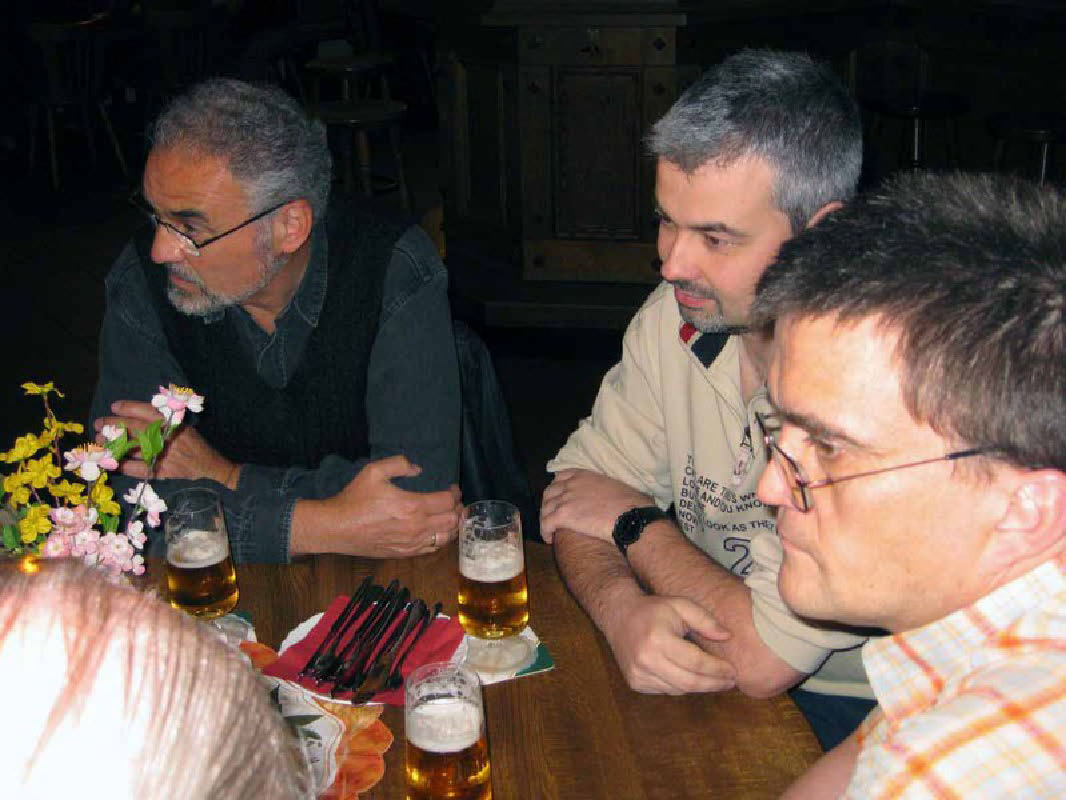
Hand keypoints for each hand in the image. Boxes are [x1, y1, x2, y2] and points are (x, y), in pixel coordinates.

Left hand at [94, 400, 237, 487]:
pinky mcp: (161, 471)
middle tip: (98, 424)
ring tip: (100, 441)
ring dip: (112, 444)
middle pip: (134, 428)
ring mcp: (163, 455)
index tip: (114, 406)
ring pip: (131, 448)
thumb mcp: (183, 427)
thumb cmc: (196, 446)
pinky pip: (137, 468)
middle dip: (113, 425)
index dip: (128, 407)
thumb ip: (164, 421)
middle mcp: (166, 437)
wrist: (210, 468)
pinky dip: (123, 465)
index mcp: (173, 424)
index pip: (147, 411)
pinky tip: (112, 462)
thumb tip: (136, 416)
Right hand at [323, 455, 461, 557]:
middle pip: (452, 520)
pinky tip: (437, 531)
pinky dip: (440, 539)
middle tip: (454, 501)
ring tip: (449, 516)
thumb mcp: (374, 471)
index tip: (452, 488)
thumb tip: (417, 469)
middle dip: (458, 508)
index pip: (447, 501)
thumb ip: (399, 464)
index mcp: (412, 506)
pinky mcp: (404, 553)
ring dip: (453, 525)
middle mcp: (416, 527)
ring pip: (446, 538)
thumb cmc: (354, 499)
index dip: (454, 493)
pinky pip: (432, 549)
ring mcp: (411, 544)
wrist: (336, 528)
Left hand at [540, 469, 653, 543]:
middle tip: (552, 517)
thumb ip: (606, 489)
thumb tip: (615, 497)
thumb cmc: (632, 505)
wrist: (631, 517)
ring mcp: (565, 498)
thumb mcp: (617, 487)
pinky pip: (545, 524)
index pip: (561, 476)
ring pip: (545, 509)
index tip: (559, 498)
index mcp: (584, 475)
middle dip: (548, 504)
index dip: (557, 488)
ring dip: (546, 520)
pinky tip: (550, 540)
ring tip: (550, 531)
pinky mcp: (563, 515)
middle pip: (549, 492)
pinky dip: (545, 532)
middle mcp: (571, 484)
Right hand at [602, 594, 735, 694]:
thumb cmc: (654, 609)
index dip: (718, 670)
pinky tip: (690, 676)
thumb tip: (727, 636)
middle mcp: (646, 659)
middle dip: (714, 684)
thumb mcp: (680, 605)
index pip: (696, 662)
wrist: (619, 616)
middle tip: (730, 682)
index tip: (733, 671)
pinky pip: (666, 690)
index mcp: (659, 639)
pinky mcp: (635, 682)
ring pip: (679, 689)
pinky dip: (681, 686)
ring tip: (714, 680)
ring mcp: (638, 673)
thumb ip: (705, 620)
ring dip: (699, 686)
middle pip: (690, 682)